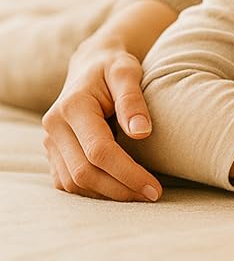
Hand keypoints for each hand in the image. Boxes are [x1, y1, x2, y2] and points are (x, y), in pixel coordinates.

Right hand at [41, 35, 161, 201]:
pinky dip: (93, 191)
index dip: (127, 173)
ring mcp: (51, 142)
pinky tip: (120, 189)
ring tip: (140, 195)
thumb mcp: (127, 71)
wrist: (92, 66)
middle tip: (152, 195)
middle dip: (120, 189)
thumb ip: (133, 99)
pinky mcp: (54, 153)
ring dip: (107, 195)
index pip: (99, 151)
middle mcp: (55, 127)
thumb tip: (141, 132)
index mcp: (73, 107)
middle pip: (84, 173)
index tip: (154, 187)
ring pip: (73, 183)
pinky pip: (68, 182)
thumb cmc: (113, 68)